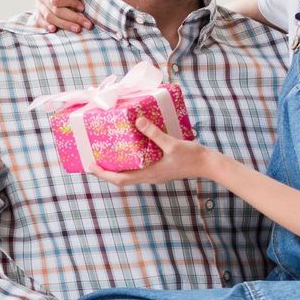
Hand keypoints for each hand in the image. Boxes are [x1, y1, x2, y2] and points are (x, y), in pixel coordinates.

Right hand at [34, 0, 87, 31]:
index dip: (70, 4)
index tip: (82, 7)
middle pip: (54, 11)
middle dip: (71, 18)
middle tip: (87, 24)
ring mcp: (39, 4)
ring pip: (49, 18)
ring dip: (64, 25)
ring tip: (78, 29)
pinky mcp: (40, 11)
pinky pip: (41, 21)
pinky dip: (47, 26)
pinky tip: (55, 30)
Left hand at [82, 116, 221, 186]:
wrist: (209, 165)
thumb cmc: (192, 156)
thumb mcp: (171, 143)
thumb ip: (154, 132)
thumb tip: (138, 120)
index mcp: (149, 174)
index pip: (120, 179)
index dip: (104, 174)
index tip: (90, 166)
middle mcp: (149, 177)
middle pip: (121, 179)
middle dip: (105, 172)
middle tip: (92, 161)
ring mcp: (154, 175)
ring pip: (130, 175)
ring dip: (116, 169)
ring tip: (106, 157)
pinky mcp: (159, 171)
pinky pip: (139, 170)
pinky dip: (129, 164)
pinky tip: (128, 152)